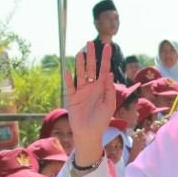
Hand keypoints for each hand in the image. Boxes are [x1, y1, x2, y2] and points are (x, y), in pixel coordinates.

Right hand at [67, 40, 117, 163]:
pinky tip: (68, 71)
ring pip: (81, 74)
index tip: (107, 46)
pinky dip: (69, 79)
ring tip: (80, 53)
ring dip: (80, 64)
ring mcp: (81, 91)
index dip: (105, 58)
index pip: (104, 69)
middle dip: (91, 56)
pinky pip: (70, 86)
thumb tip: (109, 73)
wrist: (90, 133)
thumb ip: (109, 90)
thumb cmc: (102, 120)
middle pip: (91, 68)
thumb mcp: (109, 105)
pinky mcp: (72, 98)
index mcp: (102, 88)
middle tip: (90, 43)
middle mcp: (92, 87)